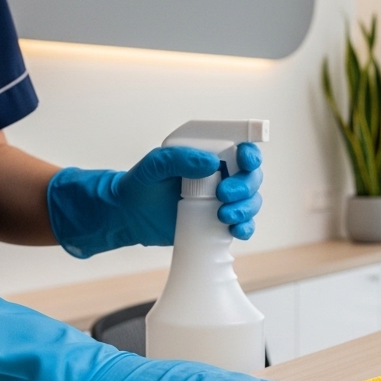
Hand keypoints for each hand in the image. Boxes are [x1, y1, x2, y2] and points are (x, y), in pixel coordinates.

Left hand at [47, 142, 263, 257]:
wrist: (128, 216)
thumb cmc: (140, 185)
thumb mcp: (155, 165)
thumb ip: (179, 159)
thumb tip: (211, 162)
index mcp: (211, 156)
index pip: (241, 150)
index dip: (250, 154)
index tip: (245, 161)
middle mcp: (222, 177)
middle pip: (251, 178)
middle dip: (244, 187)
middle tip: (223, 194)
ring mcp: (222, 202)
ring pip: (251, 202)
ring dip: (245, 209)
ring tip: (223, 215)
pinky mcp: (219, 223)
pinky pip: (242, 225)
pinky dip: (245, 228)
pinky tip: (235, 230)